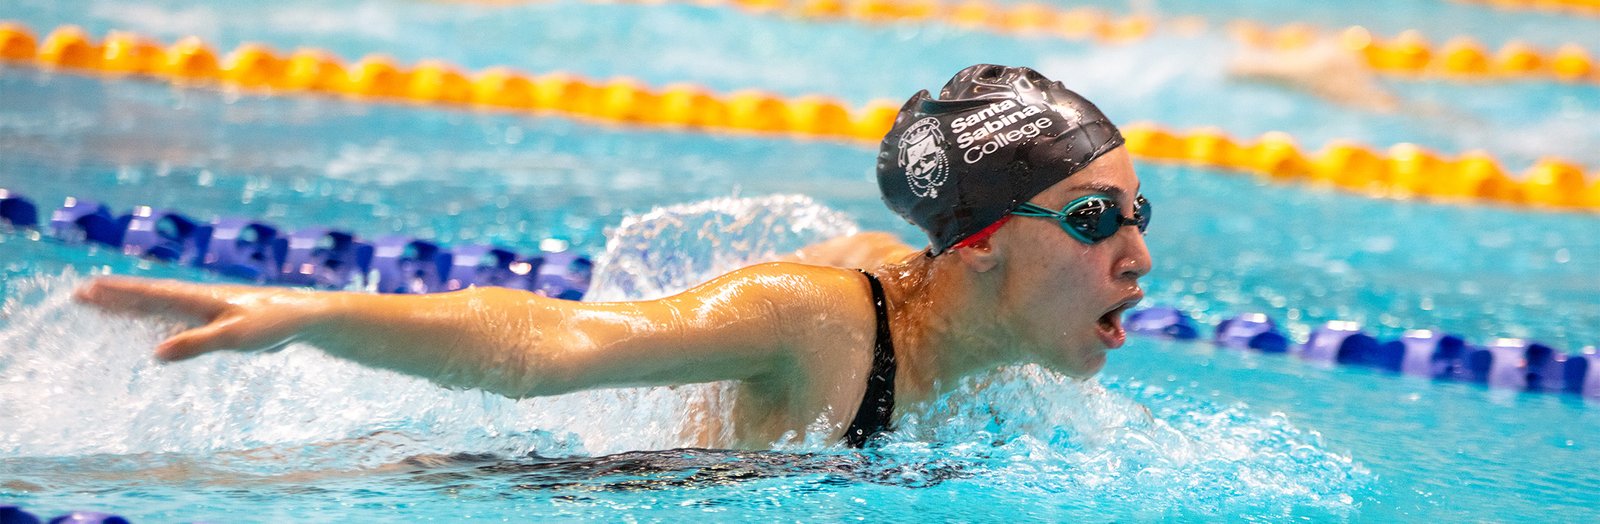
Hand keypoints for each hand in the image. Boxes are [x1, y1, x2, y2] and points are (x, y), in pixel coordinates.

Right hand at [74, 277, 324, 360]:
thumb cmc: (273, 324)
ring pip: (160, 307)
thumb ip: (197, 344)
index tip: (87, 289)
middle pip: (147, 298)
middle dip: (114, 297)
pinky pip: (176, 319)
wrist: (304, 318)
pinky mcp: (217, 320)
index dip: (118, 294)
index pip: (149, 295)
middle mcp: (198, 299)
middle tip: (79, 295)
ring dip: (130, 306)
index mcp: (199, 298)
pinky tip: (147, 327)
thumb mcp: (235, 337)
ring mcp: (207, 309)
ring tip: (101, 304)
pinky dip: (155, 320)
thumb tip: (156, 353)